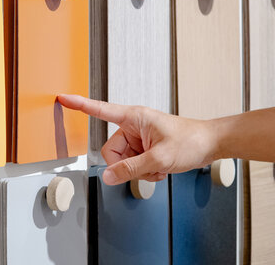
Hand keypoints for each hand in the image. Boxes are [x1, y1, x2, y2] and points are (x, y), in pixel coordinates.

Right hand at [58, 94, 219, 185]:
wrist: (211, 144)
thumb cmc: (192, 140)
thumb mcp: (160, 159)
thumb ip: (131, 169)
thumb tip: (108, 177)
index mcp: (134, 117)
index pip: (100, 110)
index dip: (80, 105)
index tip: (63, 98)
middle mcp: (133, 126)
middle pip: (111, 152)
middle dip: (126, 165)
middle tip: (147, 167)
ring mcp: (138, 138)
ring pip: (122, 162)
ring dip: (139, 170)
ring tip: (158, 166)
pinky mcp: (143, 148)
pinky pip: (132, 165)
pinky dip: (145, 171)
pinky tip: (160, 168)